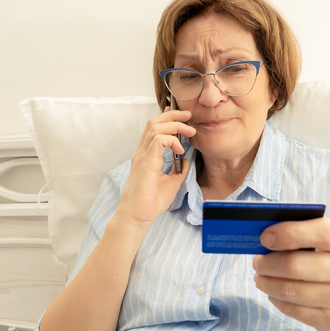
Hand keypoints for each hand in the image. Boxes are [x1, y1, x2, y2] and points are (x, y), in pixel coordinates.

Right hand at [115, 107, 195, 226]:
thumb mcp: (171, 182)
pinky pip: (158, 139)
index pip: (154, 128)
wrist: (139, 215)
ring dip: (175, 125)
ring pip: (155, 126)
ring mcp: (142, 155)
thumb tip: (185, 160)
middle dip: (173, 115)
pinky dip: (171, 140)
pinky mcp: (146, 161)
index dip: (169, 119)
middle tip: (188, 117)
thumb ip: (178, 170)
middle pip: (154, 122)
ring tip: (190, 132)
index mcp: (146, 155)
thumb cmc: (151, 202)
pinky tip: (179, 149)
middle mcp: (142, 152)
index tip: (184, 119)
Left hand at [252, 217, 329, 330]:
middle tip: (257, 261)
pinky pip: (291, 309)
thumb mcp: (329, 243)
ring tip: (260, 276)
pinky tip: (273, 291)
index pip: (323, 234)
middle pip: (296, 265)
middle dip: (268, 263)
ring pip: (288, 290)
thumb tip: (267, 236)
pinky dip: (275, 298)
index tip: (266, 237)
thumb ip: (303, 233)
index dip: (290, 233)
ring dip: (266, 282)